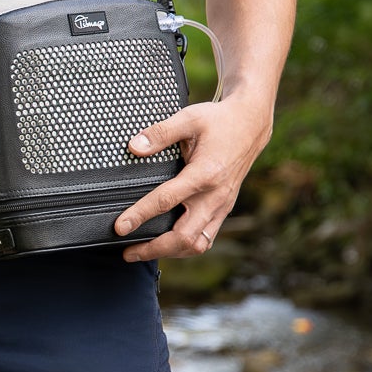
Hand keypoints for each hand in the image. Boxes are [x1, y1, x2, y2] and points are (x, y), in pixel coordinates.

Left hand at [114, 93, 271, 261]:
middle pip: (184, 237)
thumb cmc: (219, 121)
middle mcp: (215, 196)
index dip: (140, 215)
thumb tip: (134, 146)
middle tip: (127, 251)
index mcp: (204, 174)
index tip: (120, 226)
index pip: (166, 201)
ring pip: (197, 244)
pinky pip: (206, 238)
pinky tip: (168, 245)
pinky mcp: (223, 209)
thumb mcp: (189, 119)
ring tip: (144, 252)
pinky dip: (186, 247)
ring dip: (170, 252)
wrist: (251, 125)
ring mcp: (221, 206)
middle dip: (154, 249)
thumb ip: (160, 133)